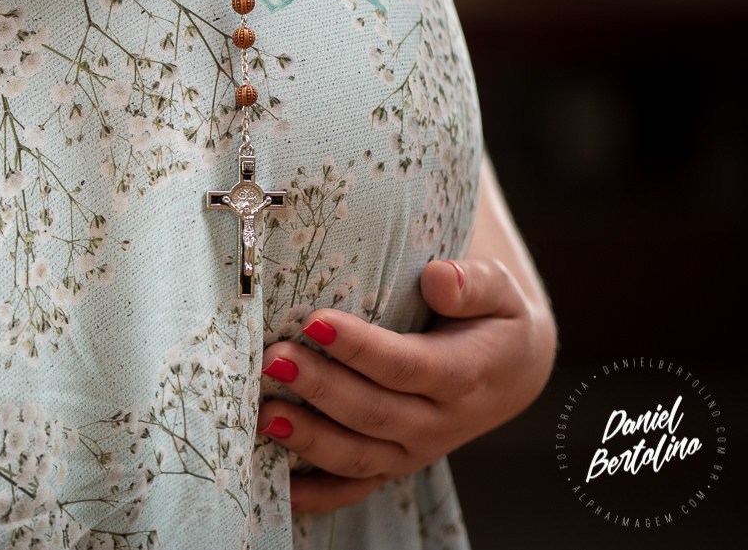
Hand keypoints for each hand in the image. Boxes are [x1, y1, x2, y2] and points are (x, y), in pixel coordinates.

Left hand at [257, 258, 556, 512]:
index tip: (315, 320)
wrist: (507, 370)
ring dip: (309, 439)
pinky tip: (279, 486)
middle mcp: (438, 422)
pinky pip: (354, 489)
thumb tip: (437, 279)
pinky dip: (317, 495)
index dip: (361, 348)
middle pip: (373, 412)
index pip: (407, 366)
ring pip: (358, 455)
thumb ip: (471, 283)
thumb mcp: (498, 291)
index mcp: (464, 375)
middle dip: (320, 387)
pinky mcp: (392, 465)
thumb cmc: (491, 319)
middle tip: (274, 357)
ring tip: (265, 414)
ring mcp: (412, 450)